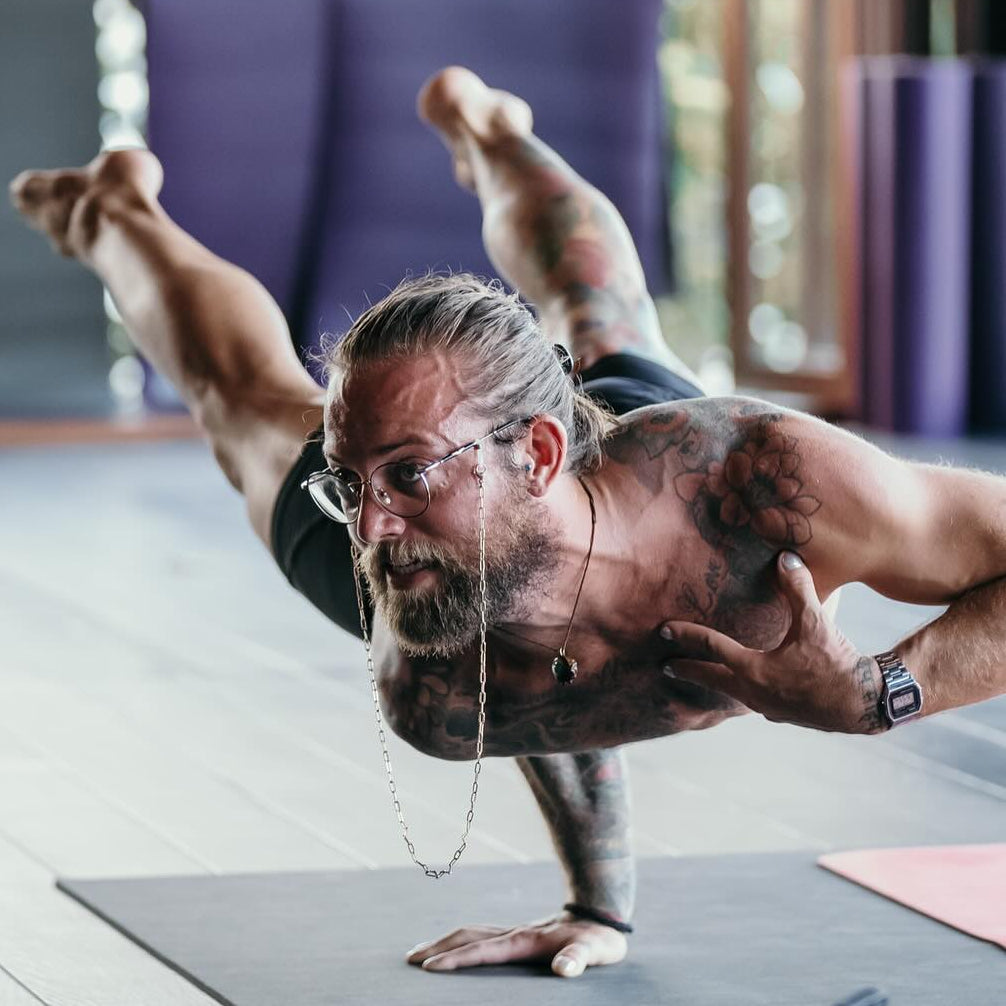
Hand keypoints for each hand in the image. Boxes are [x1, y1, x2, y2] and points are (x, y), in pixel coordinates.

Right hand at [406, 912, 627, 977]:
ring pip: (471, 933)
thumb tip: (565, 970)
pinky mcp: (518, 934)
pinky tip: (456, 948)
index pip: (483, 951)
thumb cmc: (598, 939)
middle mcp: (514, 933)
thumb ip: (579, 960)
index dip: (456, 960)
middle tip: (409, 959)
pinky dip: (460, 941)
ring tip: (420, 952)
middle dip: (437, 947)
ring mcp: (514, 931)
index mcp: (525, 941)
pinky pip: (481, 936)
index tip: (429, 968)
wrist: (601, 913)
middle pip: (467, 937)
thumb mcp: (595, 953)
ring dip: (444, 941)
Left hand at [660, 552, 884, 733]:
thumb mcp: (815, 622)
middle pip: (712, 679)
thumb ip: (797, 588)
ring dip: (716, 683)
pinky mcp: (784, 714)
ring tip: (704, 676)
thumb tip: (785, 556)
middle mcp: (754, 692)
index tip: (663, 631)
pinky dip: (743, 691)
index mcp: (754, 670)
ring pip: (732, 693)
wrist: (865, 703)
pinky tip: (748, 687)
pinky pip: (754, 701)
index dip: (686, 636)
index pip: (712, 647)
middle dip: (689, 670)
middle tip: (666, 666)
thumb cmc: (837, 662)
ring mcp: (768, 707)